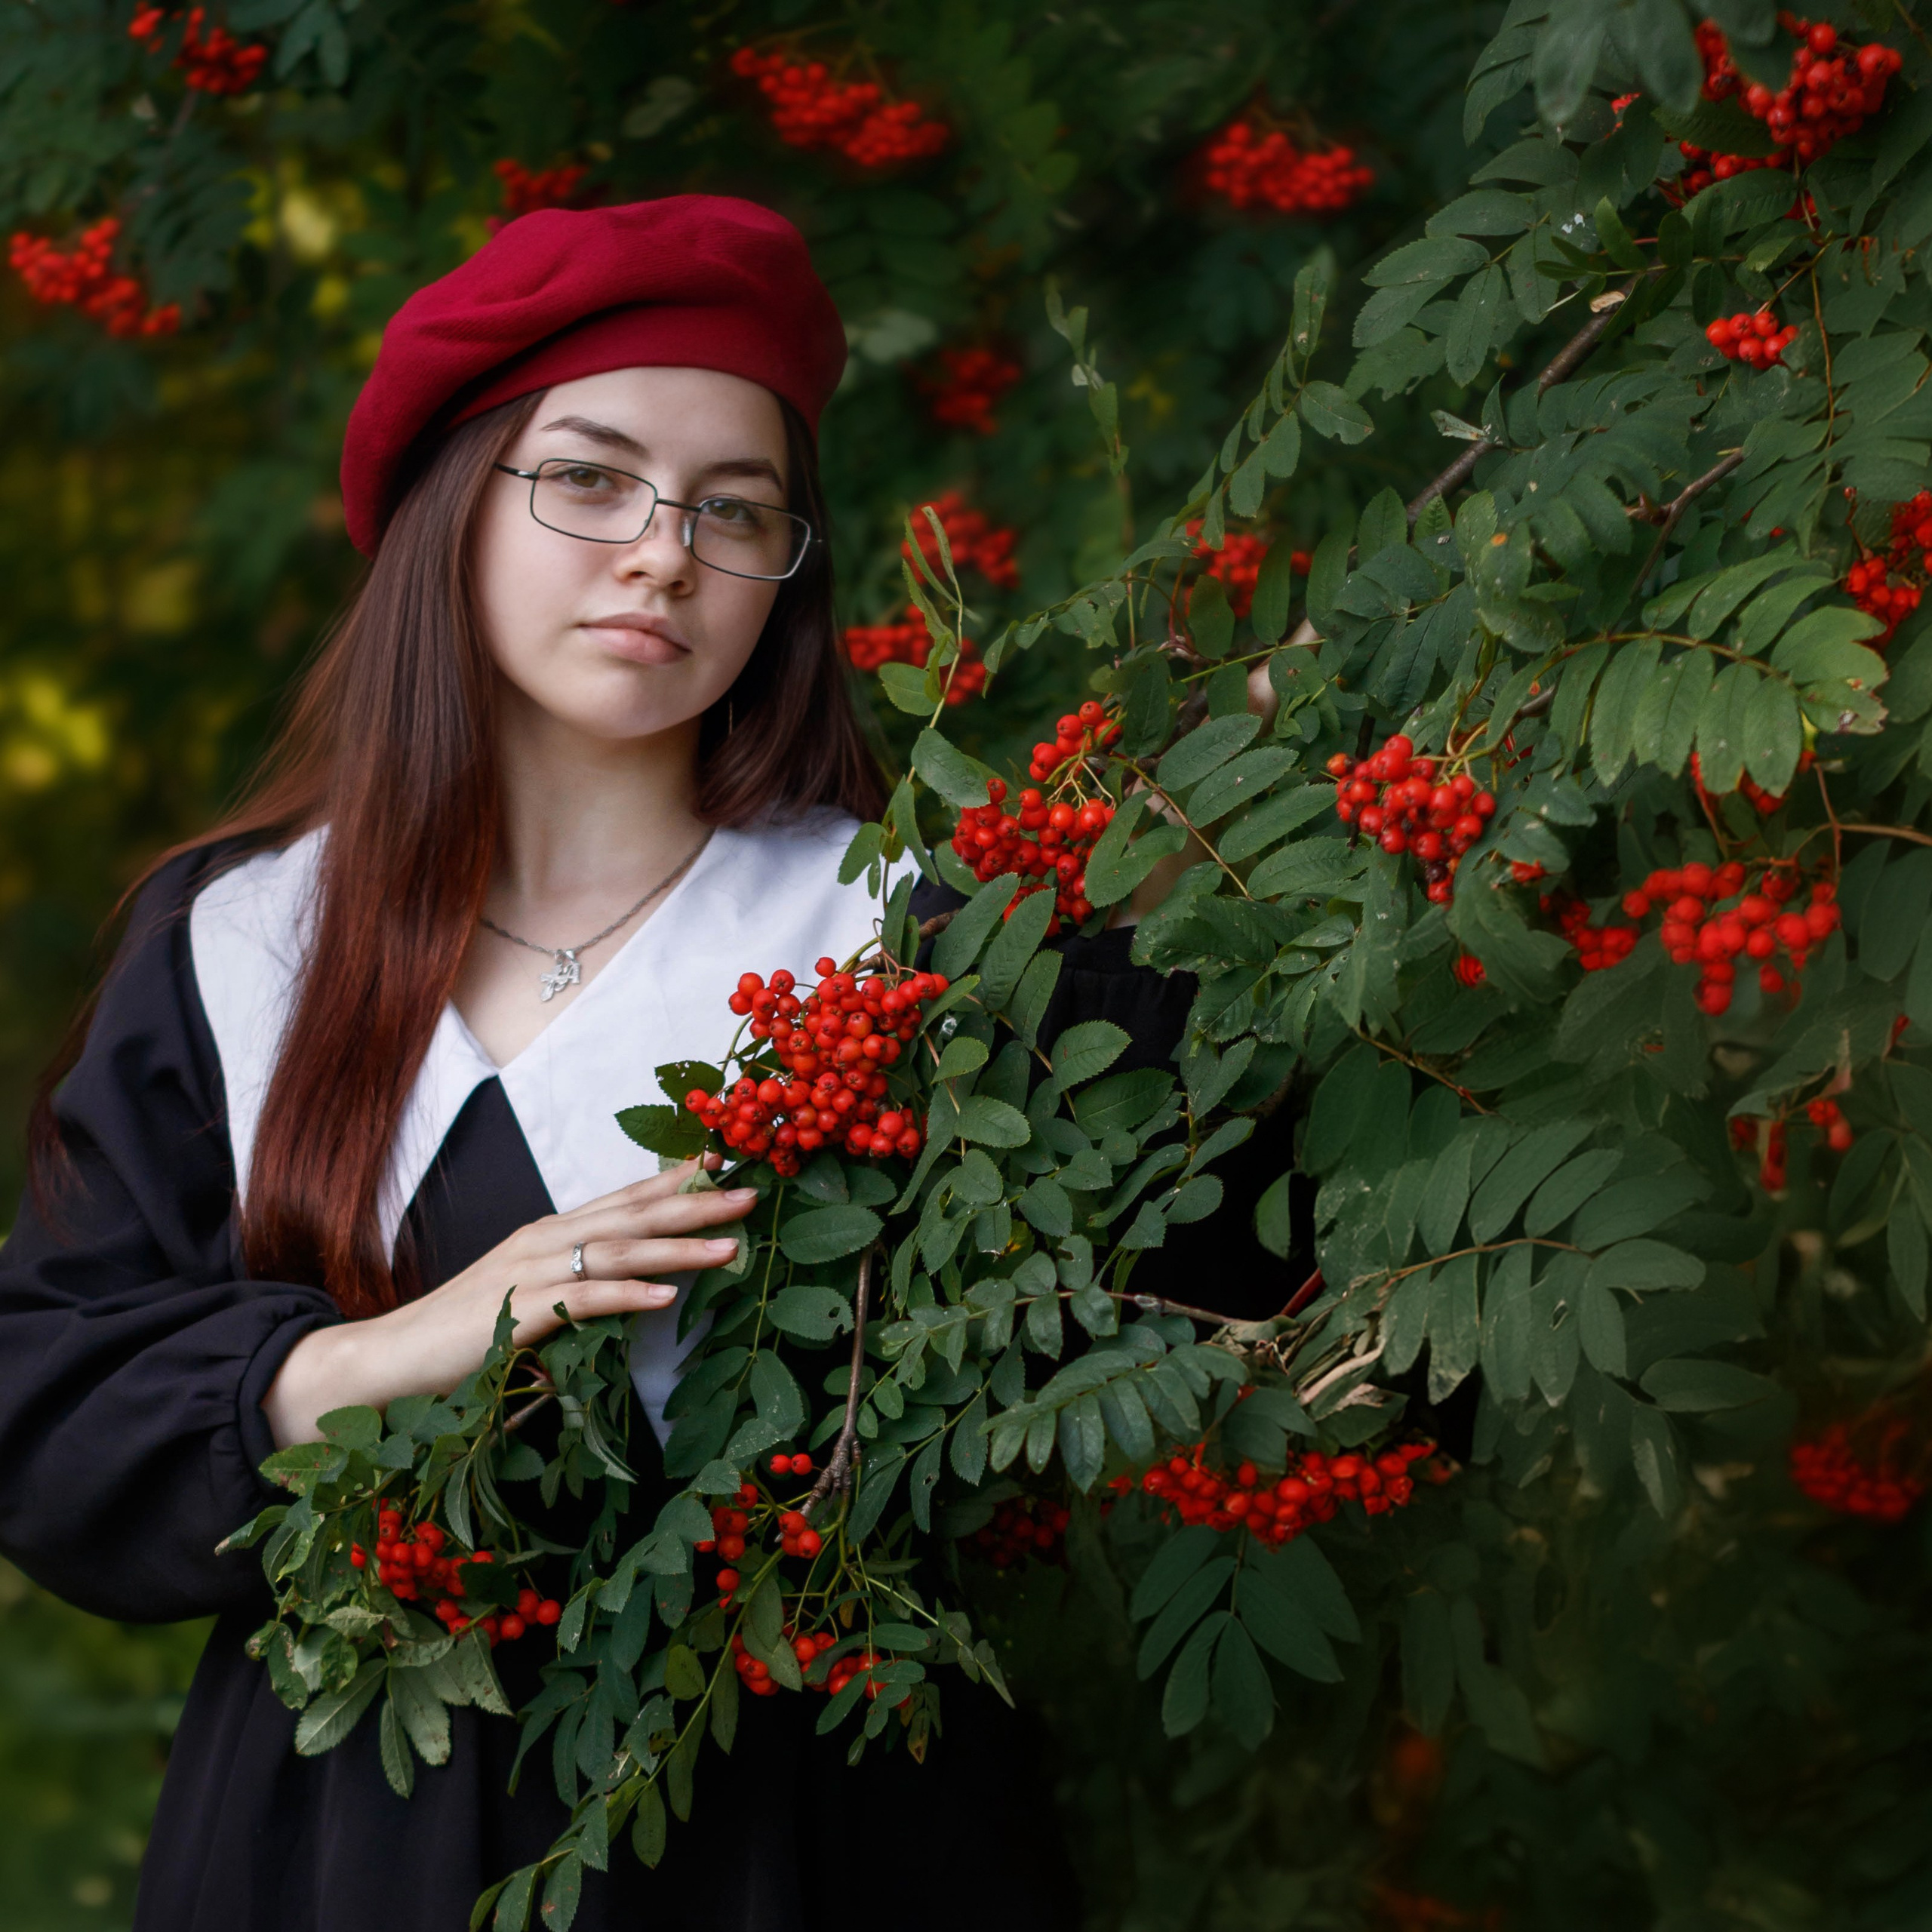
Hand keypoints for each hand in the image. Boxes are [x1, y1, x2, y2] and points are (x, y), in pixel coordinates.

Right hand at [262, 1156, 756, 1446]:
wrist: (385, 1359)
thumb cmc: (457, 1337)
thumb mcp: (526, 1302)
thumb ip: (571, 1292)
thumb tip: (620, 1296)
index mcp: (548, 1235)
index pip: (620, 1199)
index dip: (671, 1181)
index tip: (721, 1165)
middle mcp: (543, 1242)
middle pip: (631, 1214)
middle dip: (694, 1203)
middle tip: (751, 1192)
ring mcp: (529, 1274)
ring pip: (618, 1251)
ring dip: (678, 1246)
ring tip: (731, 1245)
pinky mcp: (516, 1315)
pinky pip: (582, 1300)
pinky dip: (628, 1294)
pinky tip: (666, 1296)